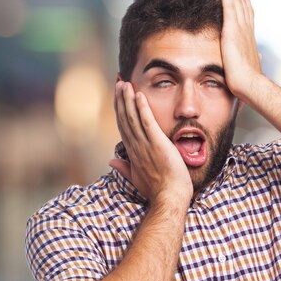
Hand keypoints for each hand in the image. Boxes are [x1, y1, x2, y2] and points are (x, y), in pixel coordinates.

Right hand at [111, 81, 192, 205]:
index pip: (123, 126)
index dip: (119, 110)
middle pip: (125, 118)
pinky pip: (148, 122)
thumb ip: (124, 168)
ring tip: (125, 83)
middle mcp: (136, 146)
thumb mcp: (137, 178)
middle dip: (121, 99)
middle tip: (119, 82)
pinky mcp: (157, 144)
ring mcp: (145, 145)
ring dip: (128, 99)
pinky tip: (139, 95)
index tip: (117, 96)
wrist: (169, 198)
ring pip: (133, 118)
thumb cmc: (157, 190)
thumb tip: (111, 161)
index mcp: (132, 152)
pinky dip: (142, 108)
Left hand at [217, 0, 261, 99]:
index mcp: (249, 42)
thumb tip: (257, 60)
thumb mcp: (251, 70)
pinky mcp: (232, 30)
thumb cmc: (250, 85)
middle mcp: (247, 32)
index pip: (247, 19)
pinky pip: (229, 4)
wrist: (251, 86)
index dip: (246, 6)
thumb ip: (252, 61)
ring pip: (236, 2)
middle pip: (243, 7)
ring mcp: (240, 30)